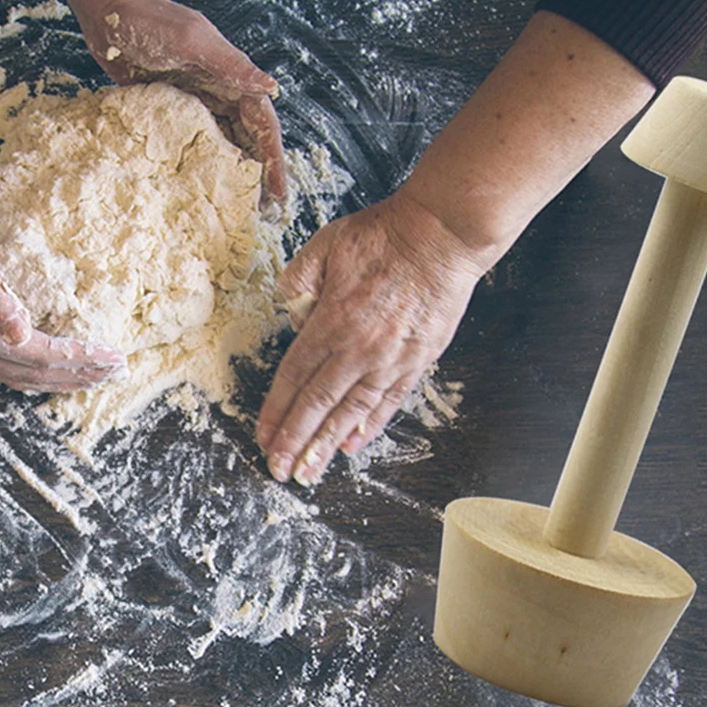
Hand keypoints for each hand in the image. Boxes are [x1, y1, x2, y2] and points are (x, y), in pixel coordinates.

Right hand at [0, 185, 126, 391]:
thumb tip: (23, 333)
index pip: (42, 354)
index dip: (81, 357)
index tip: (115, 354)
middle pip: (38, 374)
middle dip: (82, 374)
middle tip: (120, 372)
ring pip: (25, 378)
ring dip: (65, 379)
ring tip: (99, 378)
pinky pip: (11, 369)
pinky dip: (41, 374)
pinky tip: (60, 372)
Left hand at [66, 0, 286, 203]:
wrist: (108, 14)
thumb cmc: (150, 19)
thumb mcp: (194, 41)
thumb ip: (232, 65)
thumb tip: (271, 88)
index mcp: (232, 77)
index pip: (263, 125)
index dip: (274, 161)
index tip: (279, 194)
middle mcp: (221, 92)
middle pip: (250, 140)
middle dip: (261, 175)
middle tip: (266, 212)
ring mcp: (198, 103)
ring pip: (226, 144)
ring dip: (235, 174)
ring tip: (241, 207)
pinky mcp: (175, 110)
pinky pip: (197, 143)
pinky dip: (205, 165)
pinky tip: (204, 188)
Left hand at [256, 192, 494, 484]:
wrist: (443, 234)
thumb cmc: (385, 235)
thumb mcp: (325, 244)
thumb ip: (298, 281)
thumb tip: (292, 316)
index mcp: (331, 322)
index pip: (294, 377)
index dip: (276, 411)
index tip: (263, 436)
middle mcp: (358, 349)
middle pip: (318, 405)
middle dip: (295, 441)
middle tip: (278, 470)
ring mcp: (389, 359)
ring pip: (352, 412)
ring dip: (327, 445)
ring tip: (310, 472)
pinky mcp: (416, 361)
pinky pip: (388, 402)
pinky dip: (369, 426)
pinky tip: (352, 446)